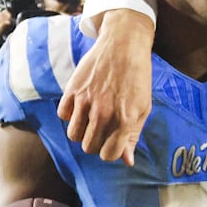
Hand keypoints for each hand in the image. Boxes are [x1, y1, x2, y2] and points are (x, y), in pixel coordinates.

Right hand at [58, 9, 153, 166]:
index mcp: (125, 119)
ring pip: (73, 135)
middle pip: (89, 147)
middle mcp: (104, 113)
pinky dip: (70, 114)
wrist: (124, 45)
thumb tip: (127, 161)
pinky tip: (81, 105)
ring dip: (81, 131)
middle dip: (95, 143)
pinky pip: (63, 115)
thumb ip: (133, 135)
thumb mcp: (143, 107)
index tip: (112, 142)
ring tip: (90, 119)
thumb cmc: (137, 77)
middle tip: (102, 129)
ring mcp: (86, 101)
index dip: (110, 151)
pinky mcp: (72, 89)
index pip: (108, 155)